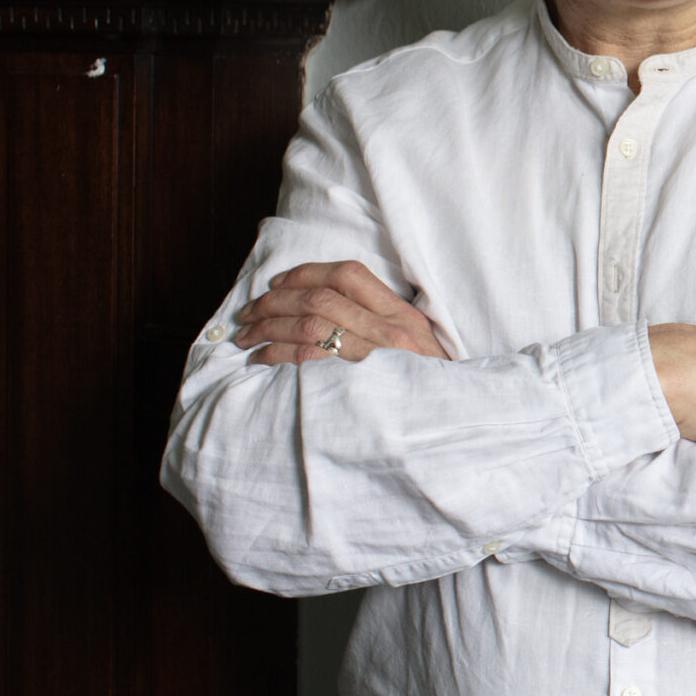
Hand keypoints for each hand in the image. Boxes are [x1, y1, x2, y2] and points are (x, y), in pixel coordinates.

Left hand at [234, 260, 450, 366]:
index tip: (278, 283)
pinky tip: (261, 360)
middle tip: (250, 312)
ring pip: (309, 326)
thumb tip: (324, 306)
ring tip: (247, 336)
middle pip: (320, 298)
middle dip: (275, 302)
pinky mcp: (358, 386)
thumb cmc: (424, 386)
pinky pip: (307, 361)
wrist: (448, 423)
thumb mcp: (415, 345)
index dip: (307, 273)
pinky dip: (276, 356)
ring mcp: (376, 357)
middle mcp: (390, 330)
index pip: (349, 274)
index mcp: (401, 314)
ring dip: (268, 328)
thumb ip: (379, 324)